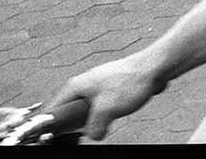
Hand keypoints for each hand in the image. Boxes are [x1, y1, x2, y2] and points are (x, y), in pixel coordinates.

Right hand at [45, 51, 166, 140]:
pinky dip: (100, 119)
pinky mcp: (108, 93)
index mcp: (75, 86)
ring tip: (95, 128)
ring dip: (87, 123)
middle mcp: (82, 86)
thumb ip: (93, 126)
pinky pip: (97, 110)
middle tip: (75, 136)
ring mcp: (96, 88)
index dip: (50, 126)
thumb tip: (92, 136)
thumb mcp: (107, 109)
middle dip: (70, 127)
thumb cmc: (132, 81)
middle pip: (66, 113)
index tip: (50, 137)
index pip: (51, 110)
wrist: (155, 69)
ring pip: (83, 112)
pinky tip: (106, 123)